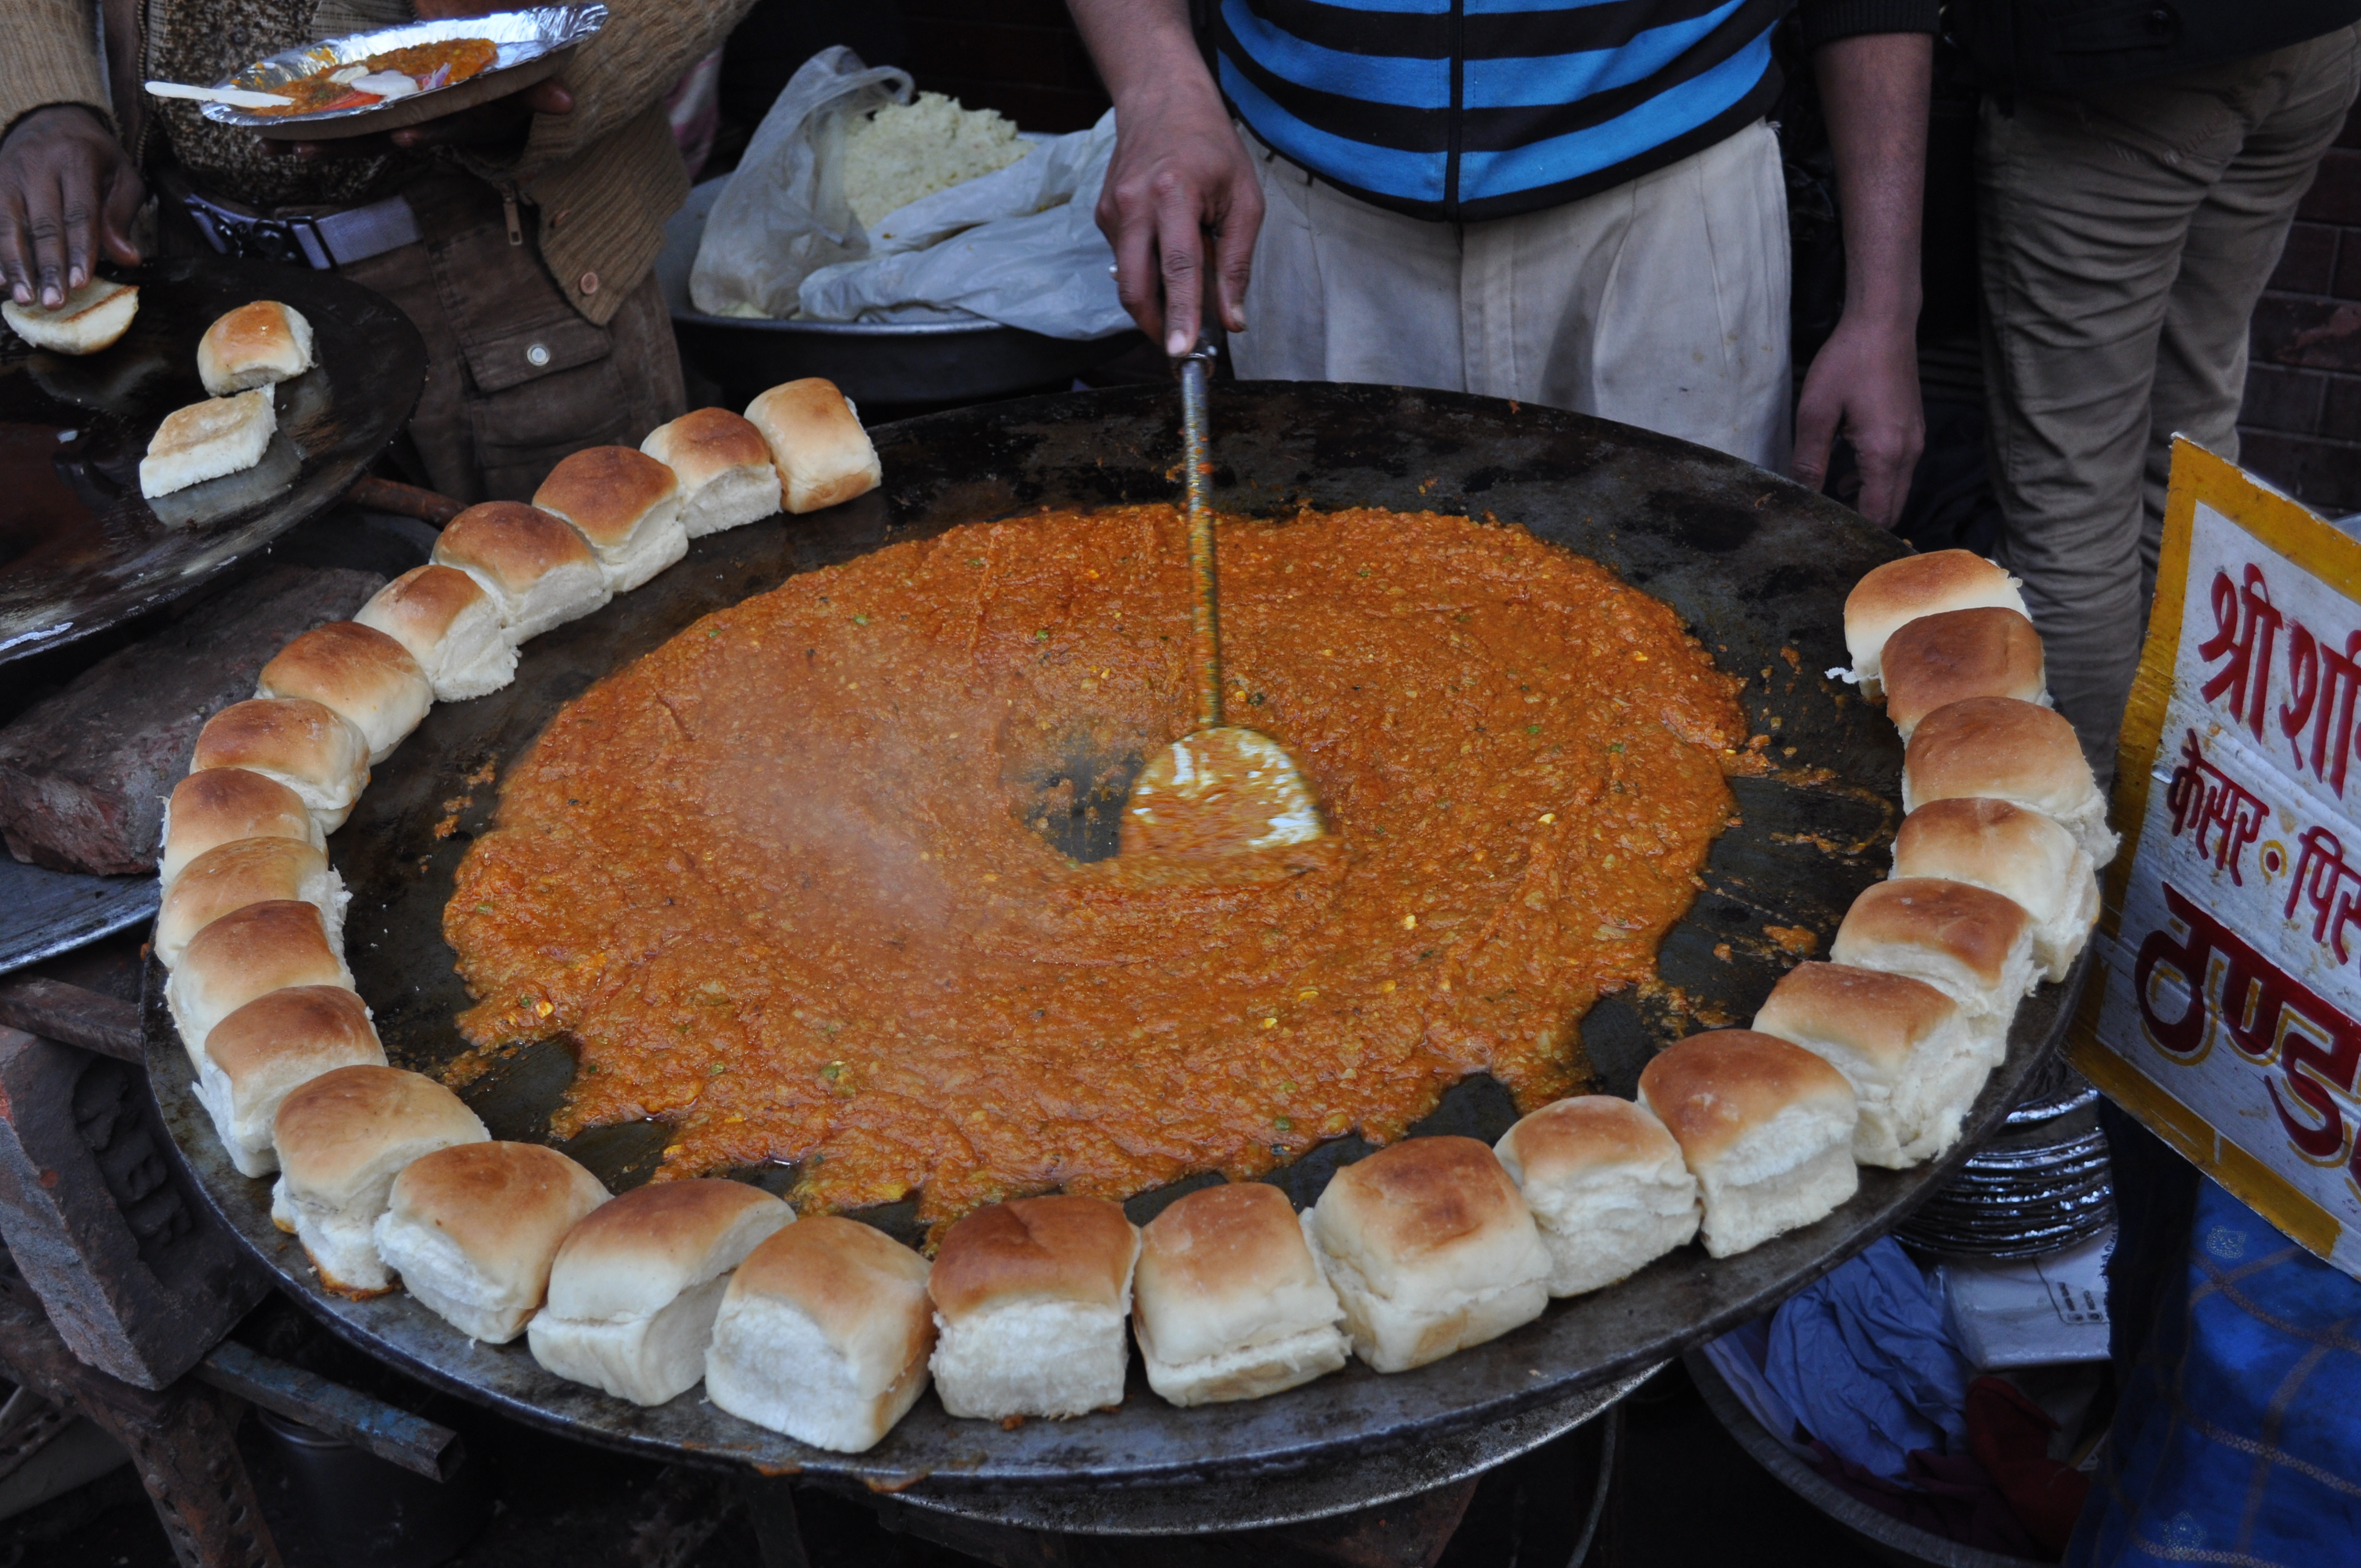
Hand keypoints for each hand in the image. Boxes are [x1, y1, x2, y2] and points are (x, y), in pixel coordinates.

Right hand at [0, 105, 143, 307]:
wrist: (48, 115)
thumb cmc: (93, 154)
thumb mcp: (121, 174)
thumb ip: (121, 215)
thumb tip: (128, 258)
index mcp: (75, 160)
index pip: (79, 213)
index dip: (79, 250)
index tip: (80, 283)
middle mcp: (36, 164)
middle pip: (43, 223)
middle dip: (48, 266)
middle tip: (53, 302)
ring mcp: (7, 172)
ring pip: (8, 223)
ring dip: (15, 264)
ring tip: (22, 298)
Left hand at [268, 76, 572, 161]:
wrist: (508, 86)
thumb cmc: (510, 78)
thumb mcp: (525, 76)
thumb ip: (536, 85)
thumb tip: (567, 104)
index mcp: (470, 115)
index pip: (450, 126)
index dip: (429, 133)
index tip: (404, 138)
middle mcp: (439, 126)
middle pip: (392, 138)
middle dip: (347, 144)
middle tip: (304, 145)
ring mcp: (413, 125)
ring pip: (366, 138)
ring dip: (324, 143)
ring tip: (281, 146)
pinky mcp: (393, 121)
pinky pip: (355, 132)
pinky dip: (320, 135)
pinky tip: (277, 142)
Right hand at [1095, 82, 1260, 356]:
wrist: (1162, 102)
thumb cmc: (1211, 148)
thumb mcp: (1244, 199)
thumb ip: (1237, 262)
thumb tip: (1232, 319)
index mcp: (1173, 193)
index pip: (1177, 267)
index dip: (1180, 314)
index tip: (1181, 352)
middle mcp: (1134, 203)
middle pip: (1136, 286)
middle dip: (1157, 327)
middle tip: (1181, 351)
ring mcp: (1112, 211)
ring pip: (1127, 280)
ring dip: (1154, 303)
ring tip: (1183, 304)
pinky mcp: (1103, 216)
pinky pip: (1125, 261)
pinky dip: (1147, 274)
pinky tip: (1166, 259)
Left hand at [1793, 309, 1923, 528]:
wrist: (1883, 323)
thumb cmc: (1848, 362)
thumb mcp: (1816, 413)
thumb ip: (1809, 459)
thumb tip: (1802, 495)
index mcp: (1885, 453)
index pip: (1876, 514)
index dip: (1852, 531)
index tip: (1825, 537)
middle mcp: (1908, 453)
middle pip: (1891, 509)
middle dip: (1862, 523)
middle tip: (1826, 528)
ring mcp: (1915, 441)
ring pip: (1895, 491)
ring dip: (1867, 501)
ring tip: (1829, 504)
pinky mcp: (1913, 431)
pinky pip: (1897, 471)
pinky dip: (1874, 482)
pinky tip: (1844, 476)